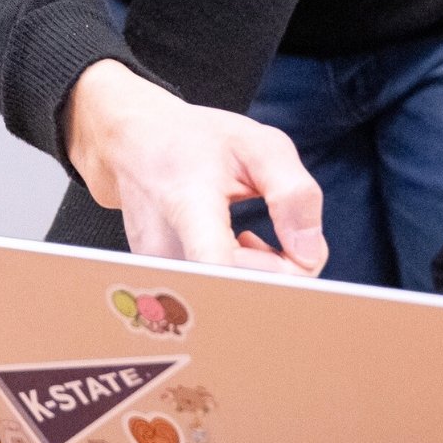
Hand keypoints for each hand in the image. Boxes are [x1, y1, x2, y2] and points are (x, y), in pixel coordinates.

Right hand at [65, 60, 327, 273]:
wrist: (132, 145)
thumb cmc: (196, 141)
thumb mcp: (257, 144)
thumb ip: (292, 192)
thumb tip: (310, 255)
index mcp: (188, 204)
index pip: (217, 263)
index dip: (269, 277)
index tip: (298, 260)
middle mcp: (165, 250)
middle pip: (239, 293)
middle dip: (281, 273)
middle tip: (282, 236)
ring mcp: (158, 273)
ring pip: (231, 302)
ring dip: (260, 278)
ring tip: (250, 237)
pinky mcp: (160, 286)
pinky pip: (217, 299)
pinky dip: (240, 281)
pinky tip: (235, 251)